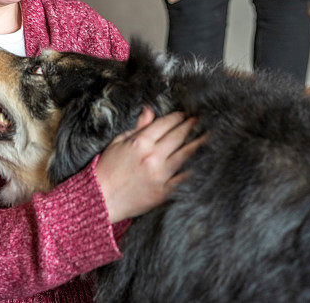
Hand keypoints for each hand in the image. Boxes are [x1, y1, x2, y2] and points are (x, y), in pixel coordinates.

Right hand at [95, 107, 203, 223]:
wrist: (100, 200)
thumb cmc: (107, 169)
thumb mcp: (118, 142)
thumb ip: (138, 127)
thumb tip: (150, 110)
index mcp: (140, 142)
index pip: (165, 124)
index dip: (177, 117)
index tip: (185, 114)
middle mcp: (152, 156)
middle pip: (178, 136)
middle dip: (191, 125)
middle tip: (201, 120)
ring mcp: (159, 174)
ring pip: (186, 154)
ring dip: (199, 143)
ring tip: (209, 135)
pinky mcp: (164, 191)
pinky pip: (184, 178)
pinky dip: (195, 169)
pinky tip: (204, 161)